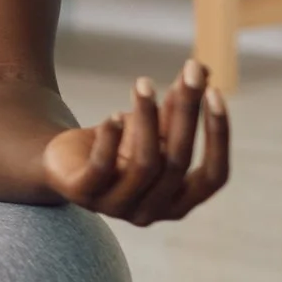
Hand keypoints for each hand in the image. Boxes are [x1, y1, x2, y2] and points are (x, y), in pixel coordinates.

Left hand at [41, 60, 229, 225]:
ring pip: (145, 163)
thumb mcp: (152, 129)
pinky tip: (114, 115)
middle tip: (188, 73)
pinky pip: (103, 167)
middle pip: (178, 162)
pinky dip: (111, 139)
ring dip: (147, 119)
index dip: (218, 136)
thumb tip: (203, 69)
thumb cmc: (119, 147)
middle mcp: (153, 212)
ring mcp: (118, 208)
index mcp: (179, 202)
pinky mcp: (84, 195)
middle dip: (185, 113)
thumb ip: (177, 106)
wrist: (62, 163)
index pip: (214, 176)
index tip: (215, 92)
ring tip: (143, 83)